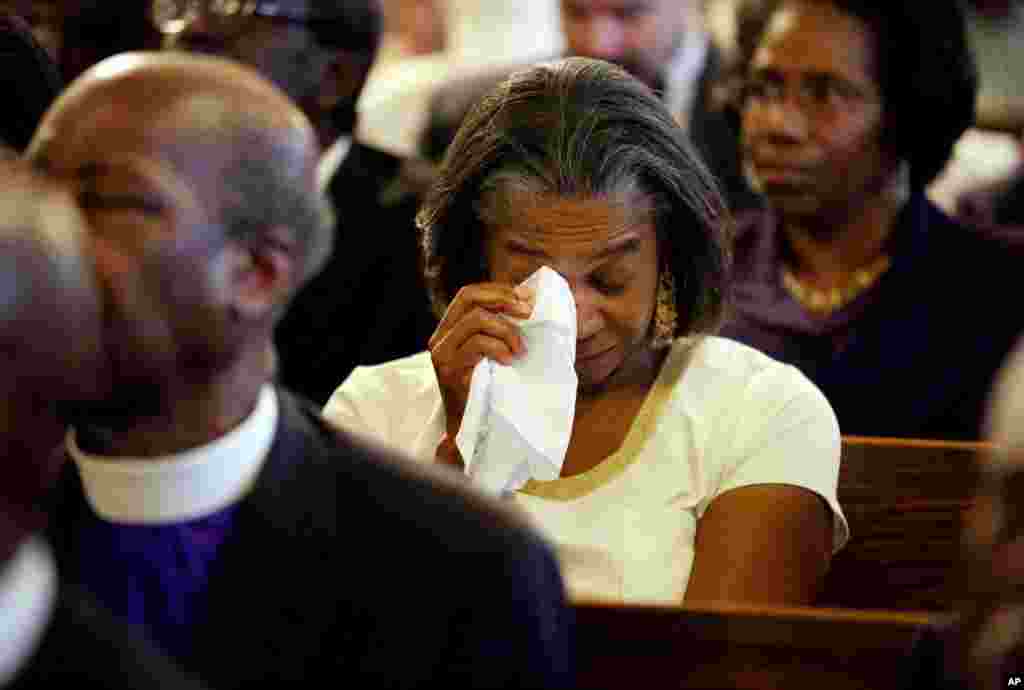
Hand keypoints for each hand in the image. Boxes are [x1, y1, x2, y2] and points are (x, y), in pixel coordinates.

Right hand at [428, 282, 533, 446]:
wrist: (470, 429)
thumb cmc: (488, 390)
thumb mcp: (491, 353)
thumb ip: (497, 329)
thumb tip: (527, 302)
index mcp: (447, 330)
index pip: (468, 294)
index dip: (497, 290)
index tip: (524, 298)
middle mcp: (439, 339)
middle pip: (469, 298)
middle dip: (503, 299)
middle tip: (528, 312)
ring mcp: (442, 354)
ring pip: (476, 319)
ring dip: (506, 330)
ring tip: (520, 349)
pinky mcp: (450, 369)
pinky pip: (478, 343)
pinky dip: (500, 347)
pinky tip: (510, 360)